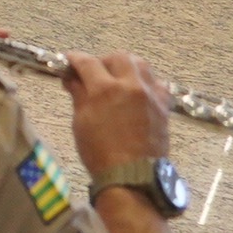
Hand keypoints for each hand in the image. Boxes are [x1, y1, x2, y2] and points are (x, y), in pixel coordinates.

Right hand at [64, 50, 172, 173]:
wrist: (132, 175)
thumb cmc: (100, 152)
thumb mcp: (81, 122)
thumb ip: (79, 95)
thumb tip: (72, 79)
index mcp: (105, 89)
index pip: (87, 62)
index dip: (75, 59)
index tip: (69, 62)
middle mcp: (131, 85)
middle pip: (118, 57)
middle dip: (103, 61)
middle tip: (94, 73)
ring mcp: (150, 94)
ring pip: (140, 65)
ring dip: (126, 67)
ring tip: (117, 79)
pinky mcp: (163, 105)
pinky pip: (157, 83)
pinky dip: (145, 82)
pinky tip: (138, 92)